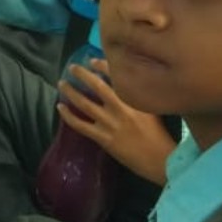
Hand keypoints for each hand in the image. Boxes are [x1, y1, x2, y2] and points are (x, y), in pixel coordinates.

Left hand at [58, 60, 176, 184]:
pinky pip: (80, 125)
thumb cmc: (160, 135)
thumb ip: (140, 96)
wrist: (161, 161)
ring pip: (84, 103)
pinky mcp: (102, 138)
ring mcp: (109, 123)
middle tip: (72, 67)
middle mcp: (120, 108)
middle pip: (96, 86)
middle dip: (82, 74)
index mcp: (134, 99)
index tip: (92, 61)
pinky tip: (60, 107)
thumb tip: (127, 82)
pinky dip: (68, 116)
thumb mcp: (153, 109)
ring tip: (62, 84)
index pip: (115, 76)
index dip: (101, 65)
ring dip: (70, 92)